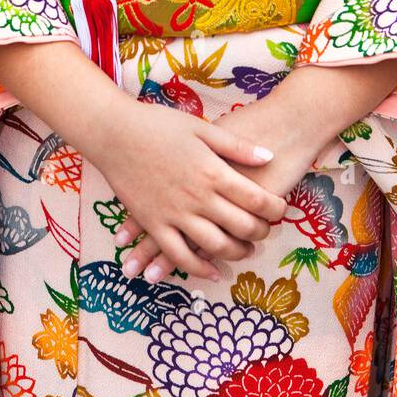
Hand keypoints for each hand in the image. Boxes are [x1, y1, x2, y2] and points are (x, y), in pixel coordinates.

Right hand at [95, 102, 287, 282]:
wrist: (115, 133)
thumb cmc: (159, 125)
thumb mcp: (202, 129)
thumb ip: (237, 147)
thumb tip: (270, 157)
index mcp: (212, 172)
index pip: (256, 200)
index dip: (274, 209)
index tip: (281, 209)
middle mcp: (197, 198)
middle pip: (241, 227)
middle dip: (260, 233)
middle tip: (267, 231)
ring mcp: (174, 215)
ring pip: (215, 246)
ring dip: (236, 253)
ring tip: (247, 251)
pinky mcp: (154, 225)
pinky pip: (179, 255)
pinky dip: (199, 268)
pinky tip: (213, 271)